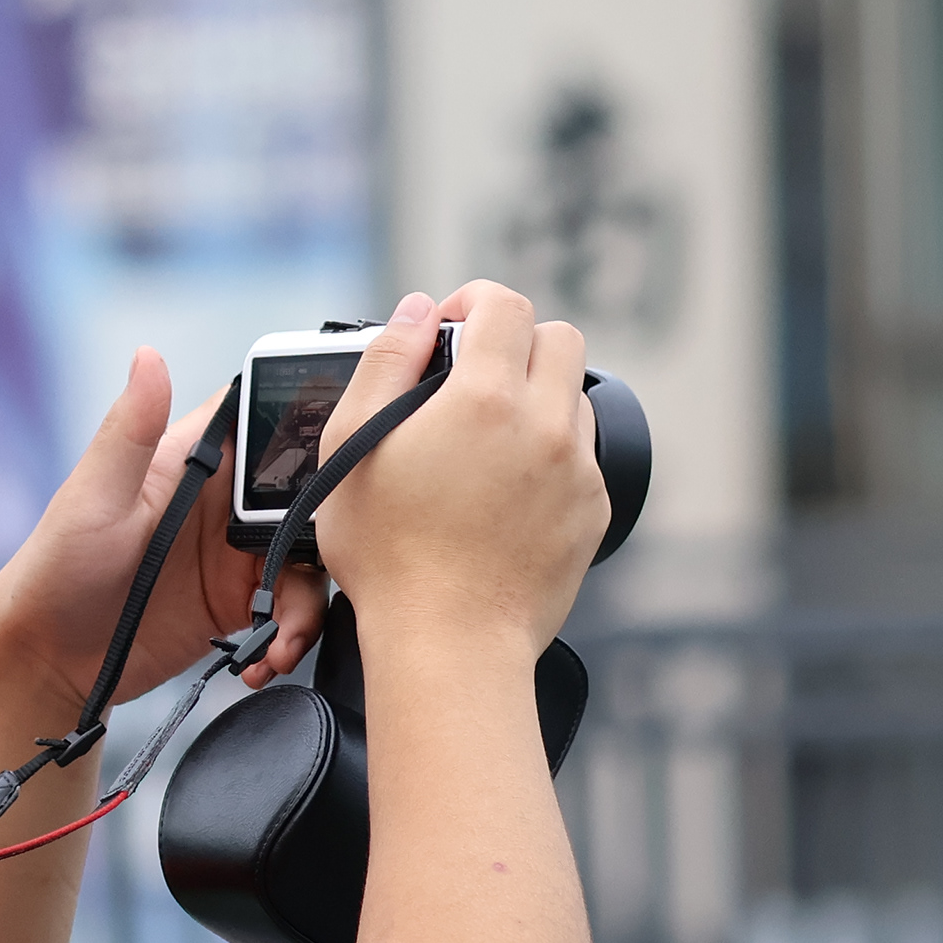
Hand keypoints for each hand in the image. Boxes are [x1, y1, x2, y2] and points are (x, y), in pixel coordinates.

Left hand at [0, 348, 328, 714]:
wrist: (48, 660)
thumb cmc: (55, 568)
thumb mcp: (94, 498)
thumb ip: (129, 431)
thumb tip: (148, 356)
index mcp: (193, 460)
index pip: (267, 419)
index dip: (312, 428)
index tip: (344, 456)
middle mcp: (222, 502)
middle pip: (308, 495)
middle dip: (327, 532)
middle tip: (319, 568)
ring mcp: (235, 555)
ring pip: (308, 558)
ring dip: (307, 601)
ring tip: (282, 639)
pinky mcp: (239, 604)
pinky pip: (291, 611)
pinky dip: (292, 635)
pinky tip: (266, 659)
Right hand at [310, 285, 604, 659]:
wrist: (448, 642)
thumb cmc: (388, 554)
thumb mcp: (350, 447)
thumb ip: (384, 362)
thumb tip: (415, 310)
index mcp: (486, 398)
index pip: (505, 305)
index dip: (473, 300)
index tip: (449, 324)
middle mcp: (545, 424)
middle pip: (560, 337)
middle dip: (517, 340)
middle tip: (473, 374)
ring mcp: (578, 469)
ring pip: (574, 395)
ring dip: (537, 396)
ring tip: (487, 438)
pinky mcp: (593, 510)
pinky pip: (582, 454)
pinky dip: (550, 452)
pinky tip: (505, 488)